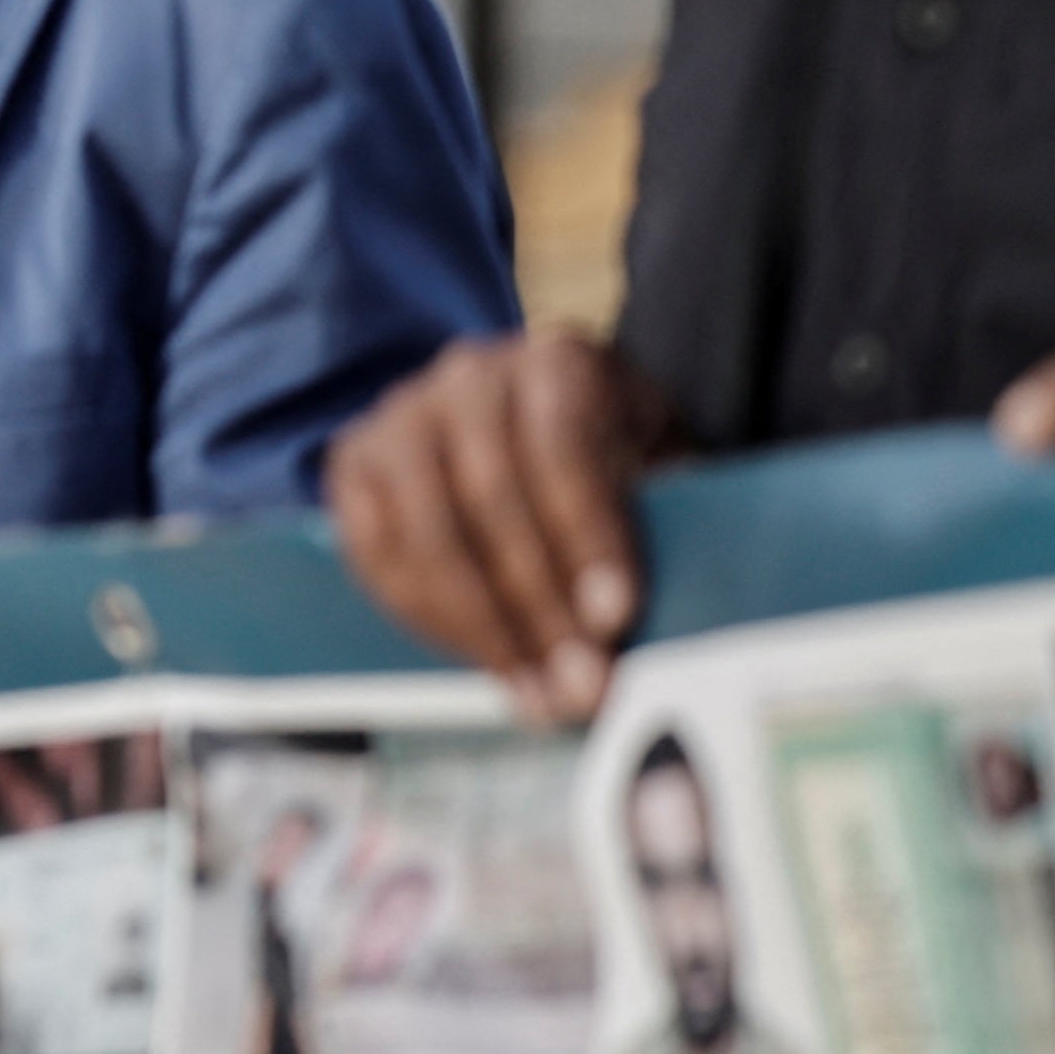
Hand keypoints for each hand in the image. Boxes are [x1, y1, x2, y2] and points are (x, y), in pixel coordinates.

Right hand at [326, 329, 676, 723]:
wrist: (530, 424)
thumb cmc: (613, 455)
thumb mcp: (656, 460)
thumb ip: (671, 514)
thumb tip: (699, 602)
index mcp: (557, 360)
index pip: (564, 445)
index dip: (587, 535)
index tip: (615, 616)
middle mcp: (469, 376)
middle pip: (490, 496)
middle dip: (538, 605)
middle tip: (580, 684)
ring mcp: (401, 417)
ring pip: (427, 532)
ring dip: (482, 627)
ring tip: (535, 693)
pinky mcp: (355, 462)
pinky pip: (375, 551)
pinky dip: (424, 616)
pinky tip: (479, 660)